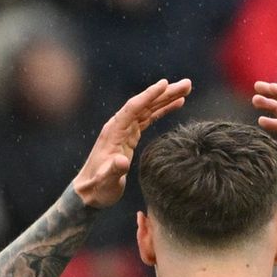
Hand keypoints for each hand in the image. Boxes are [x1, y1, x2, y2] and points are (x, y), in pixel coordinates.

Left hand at [72, 78, 191, 207]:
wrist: (89, 193)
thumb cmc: (97, 188)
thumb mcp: (106, 182)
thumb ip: (114, 170)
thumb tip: (122, 160)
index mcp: (113, 132)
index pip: (133, 108)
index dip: (149, 95)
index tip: (165, 83)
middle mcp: (119, 126)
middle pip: (144, 104)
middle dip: (165, 93)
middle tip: (187, 84)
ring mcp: (125, 130)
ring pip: (149, 108)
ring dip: (167, 98)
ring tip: (186, 89)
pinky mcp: (130, 136)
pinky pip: (149, 118)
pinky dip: (163, 110)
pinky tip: (176, 104)